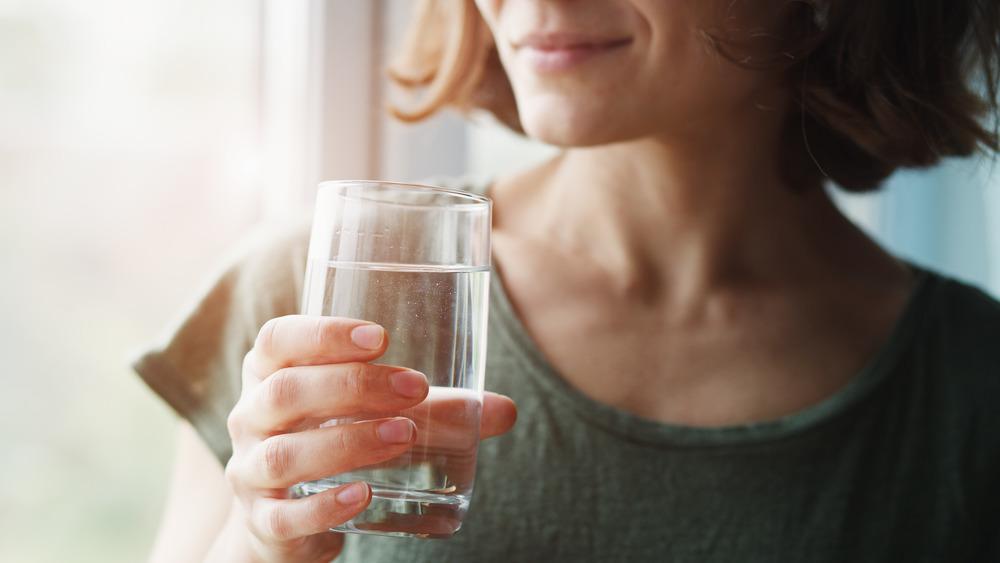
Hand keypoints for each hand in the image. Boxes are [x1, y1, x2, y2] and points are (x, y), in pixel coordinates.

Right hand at [218, 315, 516, 562]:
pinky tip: (364, 495)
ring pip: (284, 454)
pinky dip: (324, 507)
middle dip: (351, 386)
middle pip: (284, 392)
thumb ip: (435, 410)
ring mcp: (250, 473)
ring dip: (347, 442)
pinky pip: (284, 516)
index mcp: (270, 375)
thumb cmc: (333, 442)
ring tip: (402, 436)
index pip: (278, 340)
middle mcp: (250, 418)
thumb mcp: (375, 416)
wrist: (285, 521)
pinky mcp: (264, 523)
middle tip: (413, 387)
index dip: (323, 334)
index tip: (381, 337)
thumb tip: (504, 410)